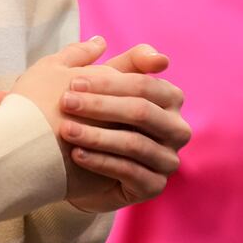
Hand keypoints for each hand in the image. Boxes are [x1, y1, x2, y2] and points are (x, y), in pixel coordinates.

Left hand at [56, 58, 189, 212]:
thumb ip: (128, 63)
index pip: (144, 85)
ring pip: (135, 143)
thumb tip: (158, 56)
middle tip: (66, 103)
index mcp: (170, 99)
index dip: (108, 83)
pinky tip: (76, 154)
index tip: (72, 82)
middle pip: (141, 112)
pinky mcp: (154, 186)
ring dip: (97, 136)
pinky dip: (101, 161)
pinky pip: (130, 171)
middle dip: (101, 106)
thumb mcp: (106, 84)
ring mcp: (168, 160)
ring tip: (67, 130)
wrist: (78, 164)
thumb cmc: (94, 116)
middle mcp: (176, 129)